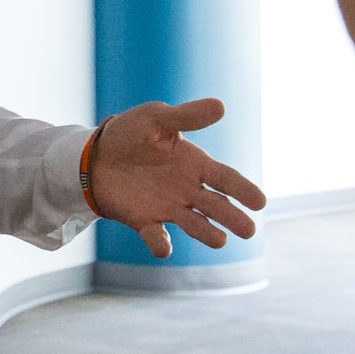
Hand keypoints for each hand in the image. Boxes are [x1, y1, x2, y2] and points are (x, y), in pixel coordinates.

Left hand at [87, 99, 266, 258]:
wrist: (94, 155)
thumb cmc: (130, 134)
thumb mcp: (156, 119)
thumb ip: (186, 116)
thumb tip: (221, 106)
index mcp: (195, 164)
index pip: (226, 179)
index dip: (243, 190)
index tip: (260, 202)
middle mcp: (188, 189)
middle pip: (216, 206)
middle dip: (233, 218)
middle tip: (249, 230)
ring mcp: (168, 207)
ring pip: (195, 224)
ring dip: (207, 233)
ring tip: (220, 240)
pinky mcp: (144, 220)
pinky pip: (156, 235)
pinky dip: (161, 243)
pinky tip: (164, 247)